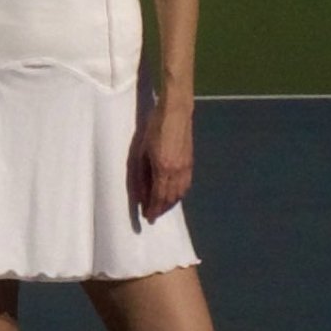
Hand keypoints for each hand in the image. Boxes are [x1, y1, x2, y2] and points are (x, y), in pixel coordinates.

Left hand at [133, 97, 193, 221]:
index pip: (159, 197)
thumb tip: (141, 194)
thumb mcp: (140, 152)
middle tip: (152, 214)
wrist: (176, 113)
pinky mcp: (191, 162)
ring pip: (180, 193)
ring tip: (160, 206)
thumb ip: (140, 175)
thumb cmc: (153, 129)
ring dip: (170, 203)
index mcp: (164, 169)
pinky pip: (186, 185)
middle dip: (161, 209)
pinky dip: (179, 194)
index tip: (147, 218)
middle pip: (171, 198)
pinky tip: (172, 194)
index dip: (153, 209)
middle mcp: (178, 172)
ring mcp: (187, 167)